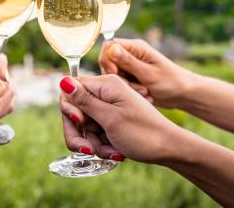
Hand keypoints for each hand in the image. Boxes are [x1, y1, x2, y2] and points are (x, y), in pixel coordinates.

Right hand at [58, 74, 184, 163]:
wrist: (170, 149)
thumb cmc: (143, 132)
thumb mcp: (110, 118)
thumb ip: (84, 100)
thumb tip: (63, 80)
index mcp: (106, 84)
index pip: (71, 90)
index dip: (70, 110)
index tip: (81, 124)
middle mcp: (107, 92)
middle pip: (75, 111)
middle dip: (79, 134)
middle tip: (89, 150)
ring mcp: (110, 106)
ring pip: (85, 126)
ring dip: (93, 143)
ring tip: (111, 152)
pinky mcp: (113, 120)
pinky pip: (97, 133)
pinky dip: (102, 145)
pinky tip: (116, 153)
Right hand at [99, 39, 195, 108]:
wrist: (184, 94)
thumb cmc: (171, 82)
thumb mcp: (149, 73)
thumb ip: (128, 61)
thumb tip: (111, 48)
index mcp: (136, 47)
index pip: (108, 45)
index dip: (107, 60)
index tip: (115, 74)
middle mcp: (131, 54)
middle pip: (108, 62)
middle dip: (117, 77)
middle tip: (132, 87)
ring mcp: (131, 66)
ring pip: (113, 75)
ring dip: (125, 86)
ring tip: (143, 92)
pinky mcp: (132, 77)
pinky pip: (121, 83)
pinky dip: (129, 91)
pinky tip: (144, 95)